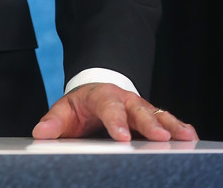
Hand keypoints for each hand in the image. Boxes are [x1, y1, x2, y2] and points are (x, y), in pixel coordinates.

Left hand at [32, 82, 197, 141]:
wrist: (95, 93)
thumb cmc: (81, 106)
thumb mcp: (64, 110)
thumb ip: (54, 122)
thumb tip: (41, 134)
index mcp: (101, 96)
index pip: (108, 106)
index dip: (115, 121)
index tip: (121, 136)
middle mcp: (124, 99)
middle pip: (138, 108)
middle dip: (148, 122)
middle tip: (160, 137)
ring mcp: (139, 108)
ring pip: (157, 113)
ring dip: (170, 125)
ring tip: (184, 137)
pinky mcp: (150, 118)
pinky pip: (166, 121)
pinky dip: (178, 128)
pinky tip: (189, 137)